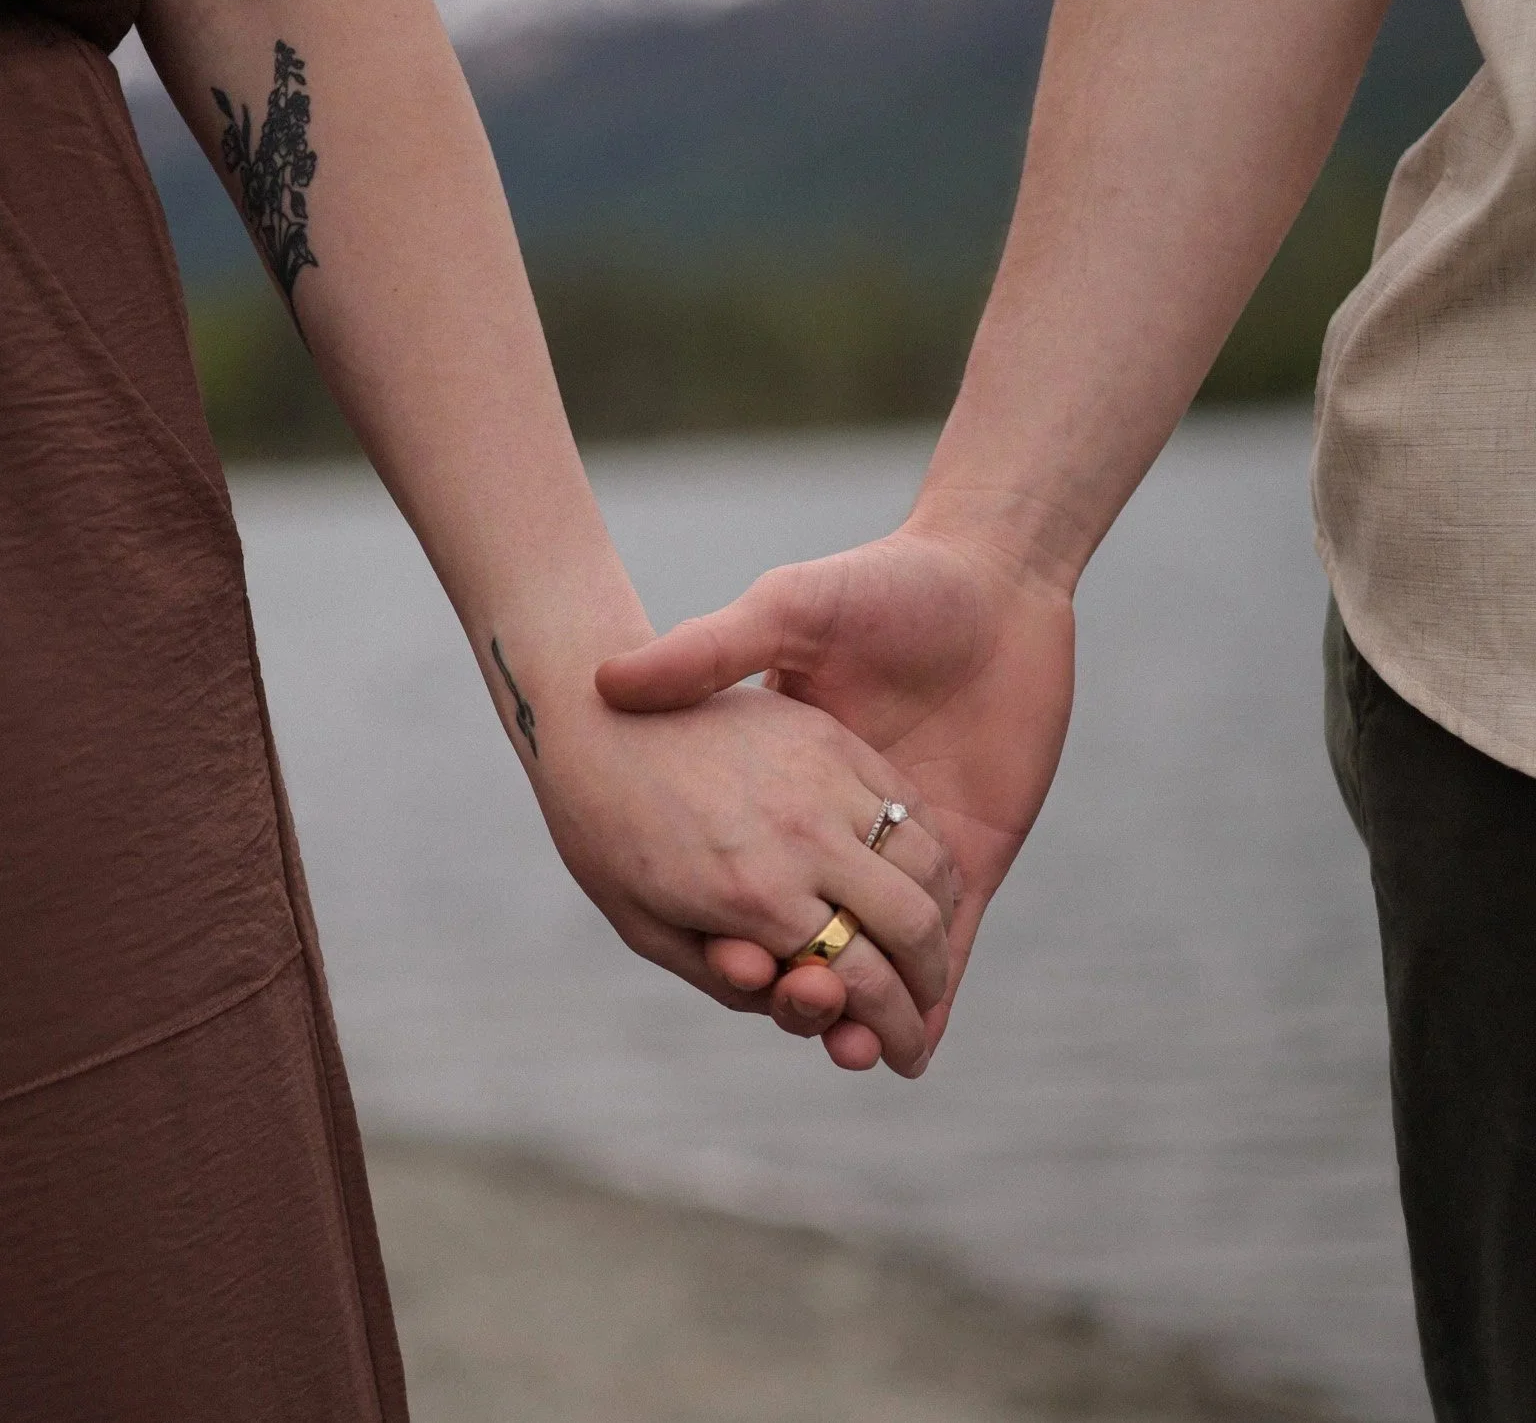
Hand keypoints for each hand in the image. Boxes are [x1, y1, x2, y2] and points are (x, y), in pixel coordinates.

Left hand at [516, 672, 954, 1076]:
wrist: (590, 713)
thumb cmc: (605, 833)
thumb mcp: (647, 928)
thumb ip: (731, 978)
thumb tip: (811, 998)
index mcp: (754, 896)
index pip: (862, 982)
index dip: (894, 1032)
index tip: (904, 1057)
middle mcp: (803, 836)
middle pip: (913, 927)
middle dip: (930, 984)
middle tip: (922, 1011)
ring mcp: (824, 778)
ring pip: (927, 862)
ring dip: (939, 918)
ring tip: (926, 949)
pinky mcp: (831, 737)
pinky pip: (909, 802)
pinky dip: (929, 853)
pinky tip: (917, 880)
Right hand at [596, 523, 1074, 1069]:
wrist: (993, 575)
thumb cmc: (881, 584)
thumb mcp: (784, 609)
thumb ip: (708, 647)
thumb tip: (613, 676)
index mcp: (795, 783)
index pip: (762, 878)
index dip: (741, 929)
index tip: (723, 957)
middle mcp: (843, 826)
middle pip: (821, 932)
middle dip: (809, 988)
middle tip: (795, 1012)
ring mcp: (910, 846)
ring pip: (882, 956)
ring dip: (868, 1015)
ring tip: (853, 1050)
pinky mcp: (978, 854)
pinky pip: (955, 946)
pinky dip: (938, 1001)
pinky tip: (915, 1045)